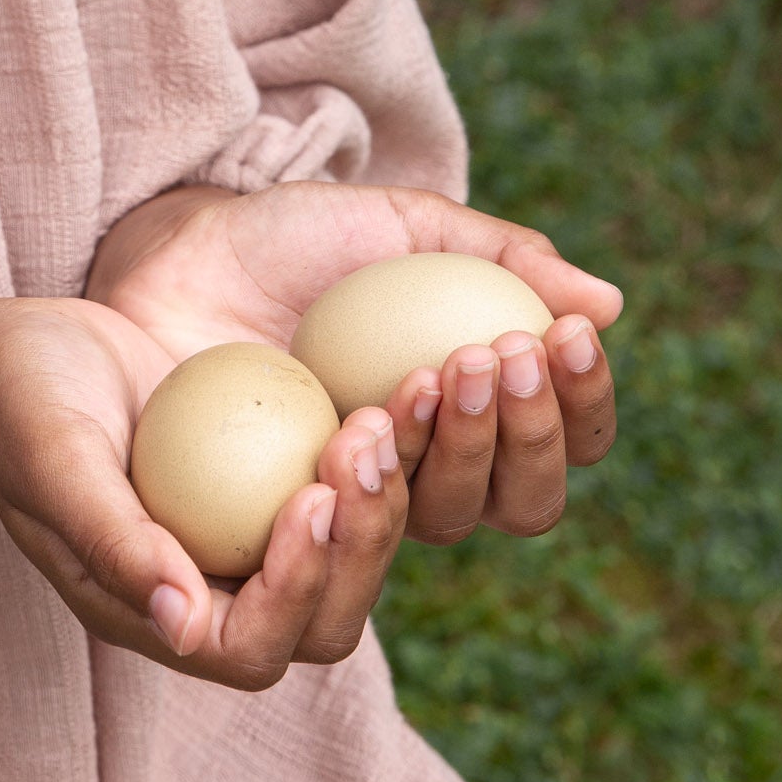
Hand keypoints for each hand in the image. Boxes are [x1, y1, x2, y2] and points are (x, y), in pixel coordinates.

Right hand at [0, 296, 409, 688]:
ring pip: (350, 560)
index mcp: (157, 612)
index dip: (294, 590)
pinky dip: (379, 454)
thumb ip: (112, 541)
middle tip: (363, 445)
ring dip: (380, 499)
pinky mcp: (275, 485)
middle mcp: (215, 594)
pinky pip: (347, 491)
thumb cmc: (21, 403)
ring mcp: (250, 542)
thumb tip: (184, 628)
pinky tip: (395, 388)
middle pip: (324, 621)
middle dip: (359, 545)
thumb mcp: (55, 460)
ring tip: (380, 414)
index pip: (252, 649)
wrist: (22, 351)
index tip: (307, 497)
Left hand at [88, 179, 620, 546]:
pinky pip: (334, 555)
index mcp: (470, 414)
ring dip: (446, 460)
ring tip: (409, 388)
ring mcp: (355, 511)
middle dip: (517, 435)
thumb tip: (608, 306)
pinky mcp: (277, 540)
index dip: (577, 405)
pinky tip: (342, 446)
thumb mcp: (396, 226)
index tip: (557, 337)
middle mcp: (427, 477)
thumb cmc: (291, 244)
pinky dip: (354, 509)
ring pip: (440, 531)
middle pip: (518, 504)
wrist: (174, 258)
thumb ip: (499, 256)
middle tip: (482, 357)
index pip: (561, 442)